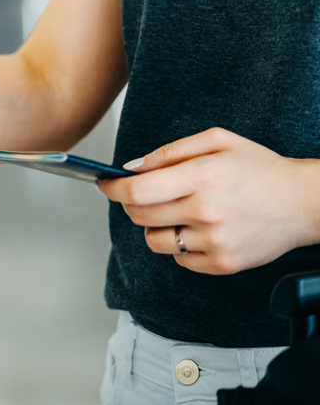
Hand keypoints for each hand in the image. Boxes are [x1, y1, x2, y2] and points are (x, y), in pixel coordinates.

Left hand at [98, 128, 319, 274]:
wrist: (305, 202)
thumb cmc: (260, 168)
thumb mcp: (217, 140)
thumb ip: (170, 151)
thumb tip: (130, 168)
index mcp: (202, 177)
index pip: (137, 191)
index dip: (112, 188)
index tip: (104, 184)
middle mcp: (206, 212)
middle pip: (139, 216)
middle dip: (132, 203)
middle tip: (144, 194)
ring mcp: (215, 241)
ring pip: (154, 240)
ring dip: (155, 225)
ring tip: (178, 211)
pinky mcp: (223, 264)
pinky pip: (178, 258)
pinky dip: (178, 244)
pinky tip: (198, 228)